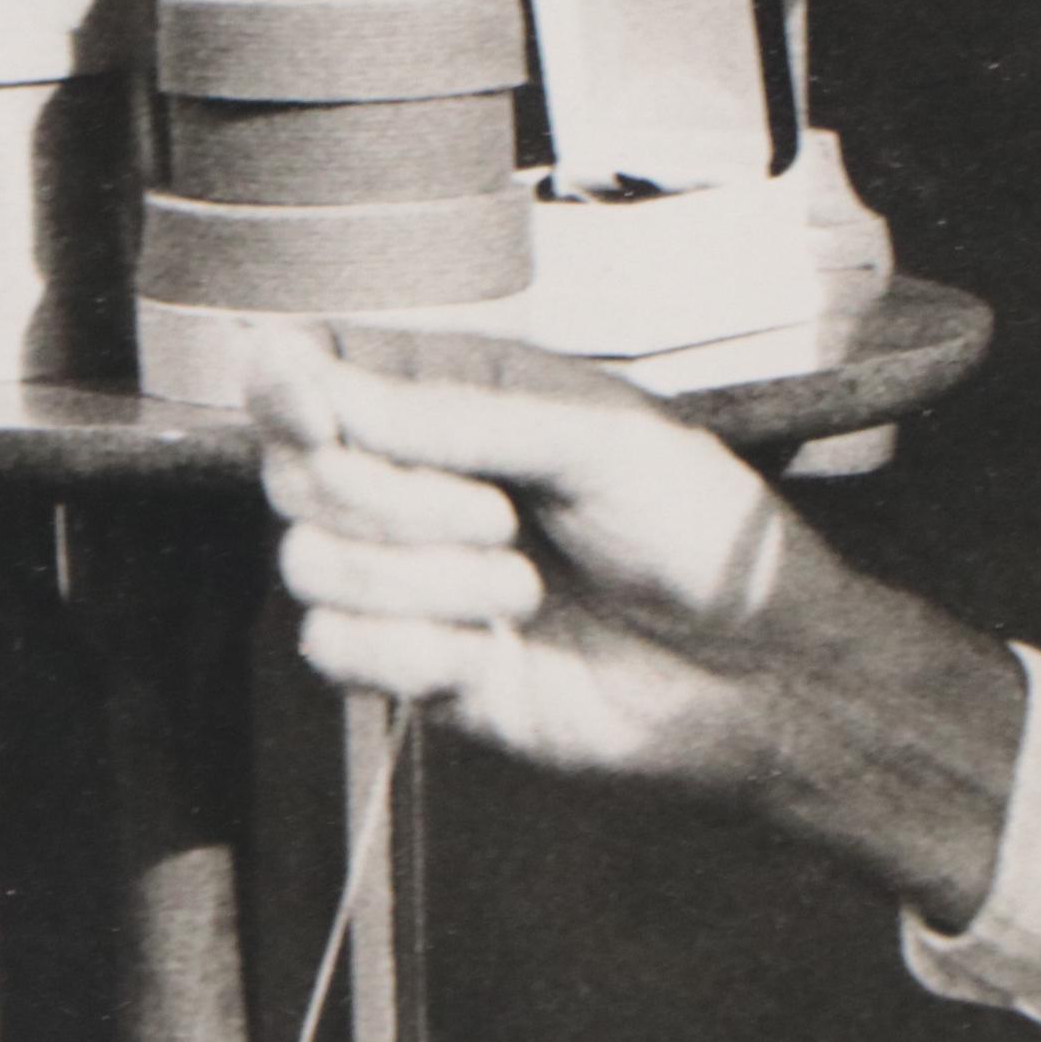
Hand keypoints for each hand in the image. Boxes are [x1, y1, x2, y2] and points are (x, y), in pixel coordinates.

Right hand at [254, 326, 836, 790]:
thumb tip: (307, 376)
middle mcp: (412, 483)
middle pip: (295, 474)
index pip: (311, 370)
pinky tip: (492, 650)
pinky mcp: (409, 666)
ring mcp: (405, 578)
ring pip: (309, 566)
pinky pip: (336, 650)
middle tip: (500, 514)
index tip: (319, 411)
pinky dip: (417, 651)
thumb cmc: (696, 532)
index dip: (289, 388)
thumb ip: (448, 411)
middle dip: (387, 498)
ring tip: (523, 587)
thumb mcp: (591, 437)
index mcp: (452, 400)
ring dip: (423, 580)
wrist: (751, 671)